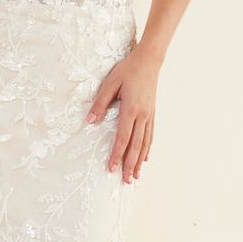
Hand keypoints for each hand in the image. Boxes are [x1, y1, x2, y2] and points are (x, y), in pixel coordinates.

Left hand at [89, 54, 156, 182]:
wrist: (149, 60)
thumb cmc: (127, 70)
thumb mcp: (110, 83)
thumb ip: (100, 103)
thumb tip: (90, 121)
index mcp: (130, 109)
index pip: (122, 137)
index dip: (116, 154)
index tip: (111, 168)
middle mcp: (143, 115)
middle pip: (136, 145)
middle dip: (130, 164)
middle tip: (126, 181)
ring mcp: (150, 115)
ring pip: (145, 143)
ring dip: (139, 161)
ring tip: (136, 176)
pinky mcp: (152, 113)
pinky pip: (150, 135)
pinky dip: (148, 148)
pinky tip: (145, 158)